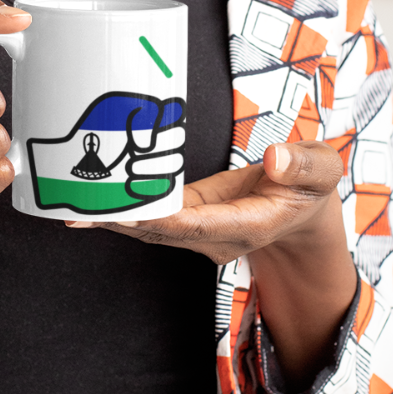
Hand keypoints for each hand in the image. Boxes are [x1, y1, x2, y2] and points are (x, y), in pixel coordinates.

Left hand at [66, 141, 343, 264]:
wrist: (306, 214)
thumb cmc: (310, 188)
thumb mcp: (322, 171)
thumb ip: (304, 165)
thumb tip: (276, 158)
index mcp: (250, 222)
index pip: (201, 223)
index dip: (164, 217)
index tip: (130, 211)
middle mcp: (219, 236)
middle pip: (163, 231)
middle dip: (121, 222)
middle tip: (77, 211)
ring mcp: (203, 234)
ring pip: (153, 229)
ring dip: (113, 220)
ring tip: (70, 206)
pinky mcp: (192, 222)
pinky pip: (154, 219)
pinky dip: (124, 212)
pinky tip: (91, 203)